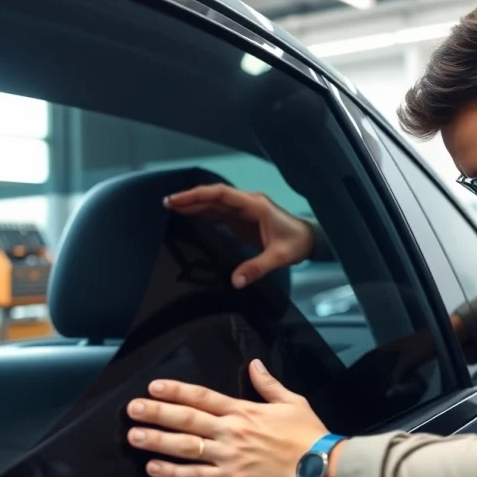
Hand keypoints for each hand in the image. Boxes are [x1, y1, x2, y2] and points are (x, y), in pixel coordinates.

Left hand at [125, 359, 333, 476]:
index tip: (154, 386)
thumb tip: (254, 364)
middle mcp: (231, 431)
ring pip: (185, 446)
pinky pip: (195, 476)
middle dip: (157, 412)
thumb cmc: (309, 434)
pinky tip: (153, 467)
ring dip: (157, 440)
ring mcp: (228, 456)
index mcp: (244, 411)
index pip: (203, 397)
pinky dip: (173, 472)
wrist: (320, 467)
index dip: (177, 391)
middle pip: (187, 419)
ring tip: (133, 435)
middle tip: (132, 408)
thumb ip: (269, 384)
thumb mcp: (293, 401)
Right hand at [164, 184, 314, 287]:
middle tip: (166, 204)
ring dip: (195, 205)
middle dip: (190, 199)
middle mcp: (247, 204)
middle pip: (214, 197)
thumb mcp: (279, 257)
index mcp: (254, 206)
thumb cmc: (297, 243)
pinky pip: (220, 213)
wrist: (310, 240)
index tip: (178, 200)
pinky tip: (189, 218)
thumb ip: (257, 268)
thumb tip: (235, 281)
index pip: (221, 195)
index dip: (198, 196)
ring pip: (215, 204)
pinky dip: (204, 214)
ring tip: (171, 209)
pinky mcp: (243, 220)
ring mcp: (244, 211)